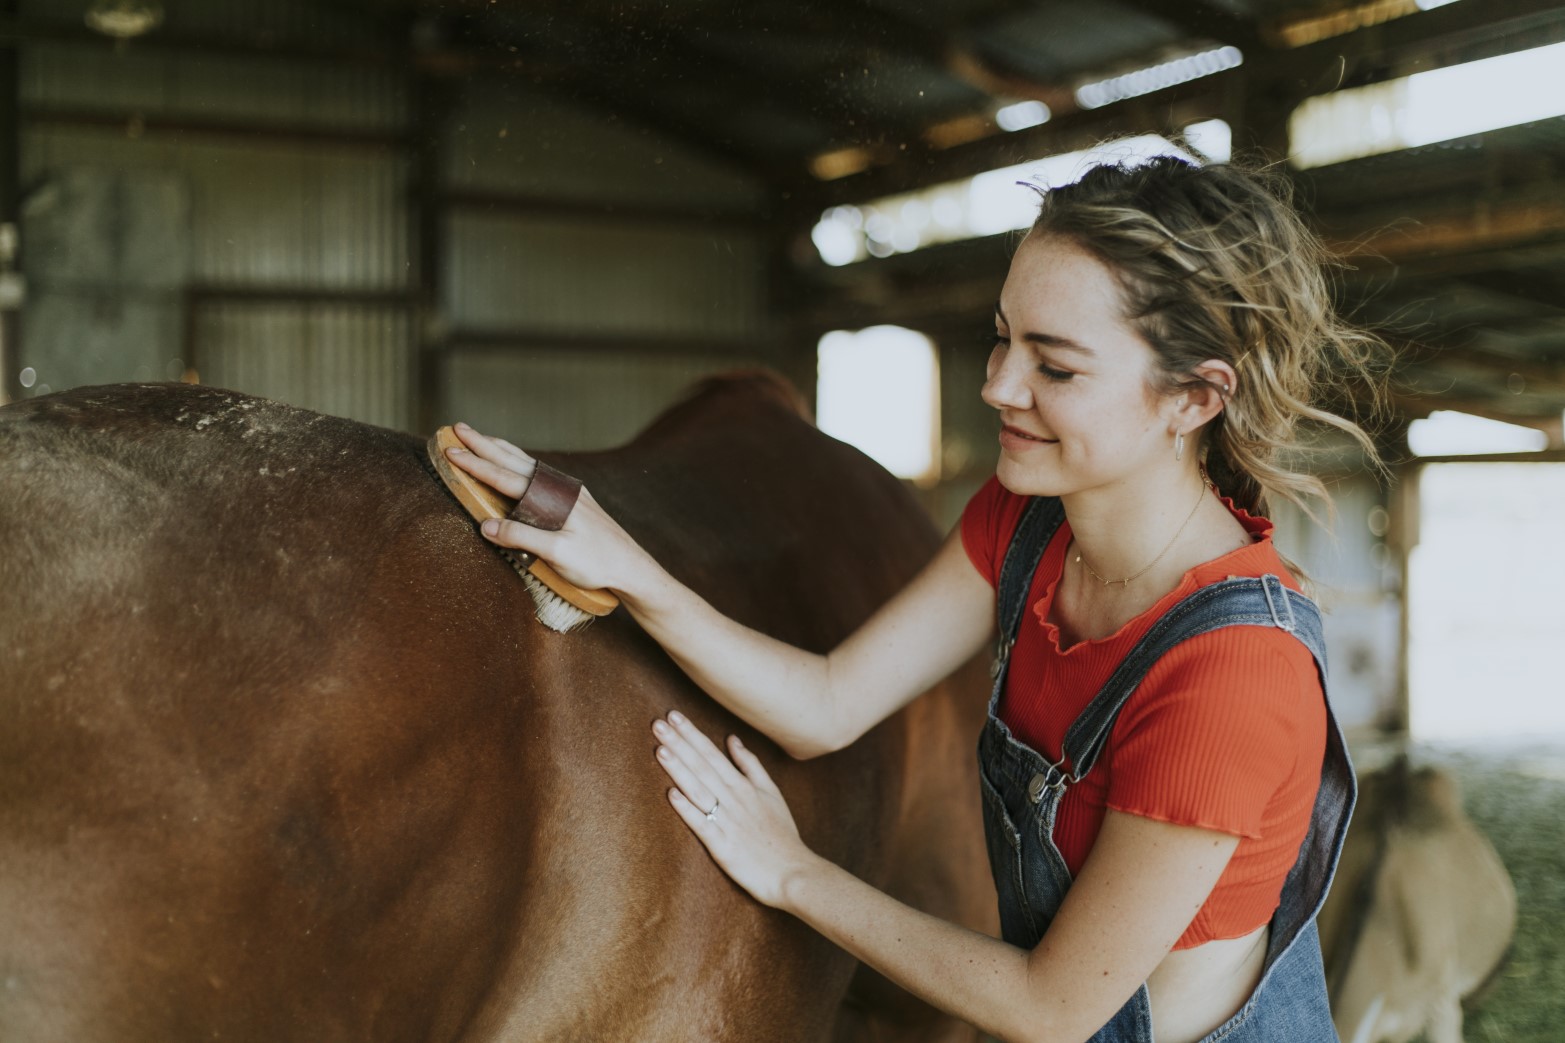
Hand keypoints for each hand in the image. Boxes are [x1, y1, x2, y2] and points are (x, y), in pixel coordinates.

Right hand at [444, 422, 654, 595]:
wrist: (631, 566)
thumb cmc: (597, 563)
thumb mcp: (558, 554)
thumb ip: (522, 538)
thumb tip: (486, 525)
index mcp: (553, 498)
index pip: (506, 478)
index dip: (476, 465)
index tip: (451, 452)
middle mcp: (560, 487)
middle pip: (514, 461)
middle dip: (483, 445)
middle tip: (456, 428)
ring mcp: (568, 491)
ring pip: (527, 463)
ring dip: (501, 449)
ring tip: (480, 437)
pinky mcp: (574, 499)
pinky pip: (538, 473)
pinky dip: (520, 462)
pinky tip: (516, 463)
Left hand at [652, 711, 814, 908]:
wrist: (792, 871)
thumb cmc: (781, 833)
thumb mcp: (771, 792)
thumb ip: (751, 764)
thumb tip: (733, 739)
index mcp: (743, 785)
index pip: (712, 753)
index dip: (692, 734)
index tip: (673, 716)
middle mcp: (734, 798)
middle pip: (702, 766)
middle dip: (679, 743)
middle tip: (658, 723)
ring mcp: (727, 822)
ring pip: (698, 790)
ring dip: (678, 769)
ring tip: (659, 748)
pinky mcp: (722, 846)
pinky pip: (701, 824)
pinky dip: (686, 809)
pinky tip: (670, 794)